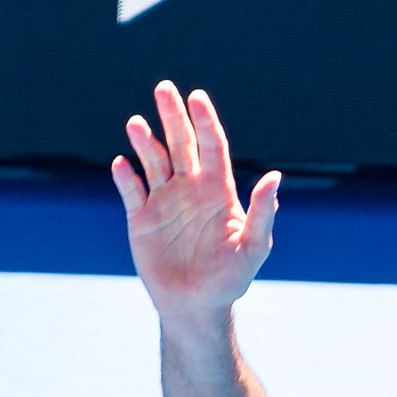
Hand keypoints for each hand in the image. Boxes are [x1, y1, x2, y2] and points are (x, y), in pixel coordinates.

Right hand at [111, 82, 280, 318]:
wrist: (195, 308)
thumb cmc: (230, 280)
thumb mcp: (252, 248)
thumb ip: (262, 213)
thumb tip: (275, 177)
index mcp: (218, 191)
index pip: (211, 147)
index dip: (205, 121)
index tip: (197, 98)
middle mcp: (190, 190)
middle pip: (180, 144)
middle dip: (172, 116)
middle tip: (164, 88)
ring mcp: (164, 202)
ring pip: (153, 161)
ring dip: (144, 142)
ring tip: (136, 124)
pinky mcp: (141, 219)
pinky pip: (131, 191)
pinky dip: (125, 176)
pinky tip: (122, 164)